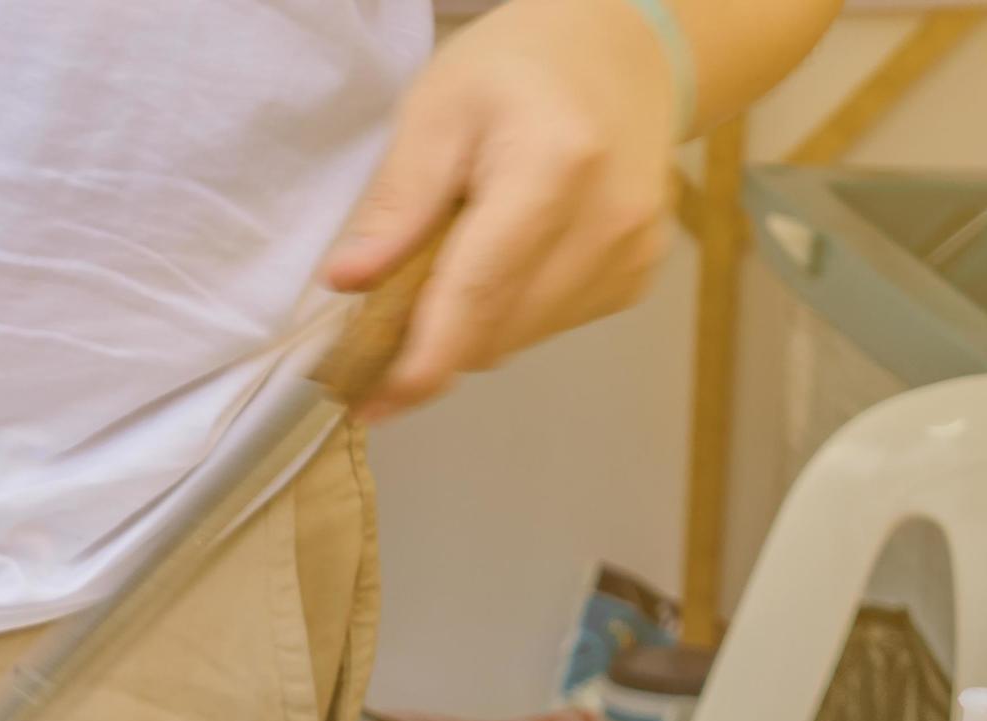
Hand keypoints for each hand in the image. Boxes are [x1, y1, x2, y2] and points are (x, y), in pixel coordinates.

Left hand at [323, 0, 678, 419]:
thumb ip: (397, 201)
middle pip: (496, 331)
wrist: (626, 51)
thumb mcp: (437, 110)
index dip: (421, 364)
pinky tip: (499, 264)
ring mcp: (633, 251)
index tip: (371, 403)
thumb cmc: (522, 68)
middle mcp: (608, 220)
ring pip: (519, 339)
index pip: (477, 294)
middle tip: (376, 332)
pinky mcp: (638, 272)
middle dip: (430, 347)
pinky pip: (551, 326)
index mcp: (555, 168)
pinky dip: (508, 314)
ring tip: (440, 278)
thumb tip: (347, 281)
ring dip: (468, 331)